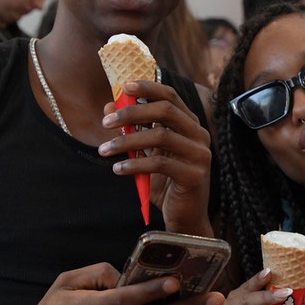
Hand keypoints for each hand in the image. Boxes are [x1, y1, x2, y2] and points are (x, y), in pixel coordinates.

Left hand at [99, 79, 211, 234]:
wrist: (185, 218)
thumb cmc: (165, 183)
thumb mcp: (146, 153)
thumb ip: (132, 130)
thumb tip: (109, 106)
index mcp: (189, 125)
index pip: (171, 97)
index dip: (148, 88)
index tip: (124, 86)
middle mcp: (199, 136)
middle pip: (166, 111)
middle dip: (132, 113)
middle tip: (106, 123)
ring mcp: (200, 155)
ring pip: (161, 136)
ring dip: (127, 142)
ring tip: (104, 150)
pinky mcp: (194, 176)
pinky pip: (160, 163)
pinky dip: (135, 165)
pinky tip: (118, 170)